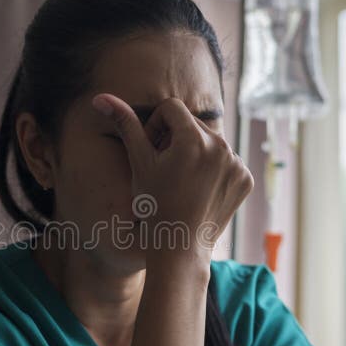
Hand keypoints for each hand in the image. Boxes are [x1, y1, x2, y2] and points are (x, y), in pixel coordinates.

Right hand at [91, 94, 252, 253]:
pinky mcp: (245, 179)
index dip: (156, 126)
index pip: (171, 108)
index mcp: (194, 139)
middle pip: (192, 124)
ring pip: (209, 141)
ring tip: (181, 181)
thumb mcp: (139, 163)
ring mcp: (237, 164)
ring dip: (194, 153)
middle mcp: (221, 147)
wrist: (179, 248)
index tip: (152, 151)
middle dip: (175, 139)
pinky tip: (198, 190)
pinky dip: (213, 169)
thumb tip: (100, 97)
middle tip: (164, 168)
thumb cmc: (154, 206)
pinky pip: (226, 161)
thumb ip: (125, 124)